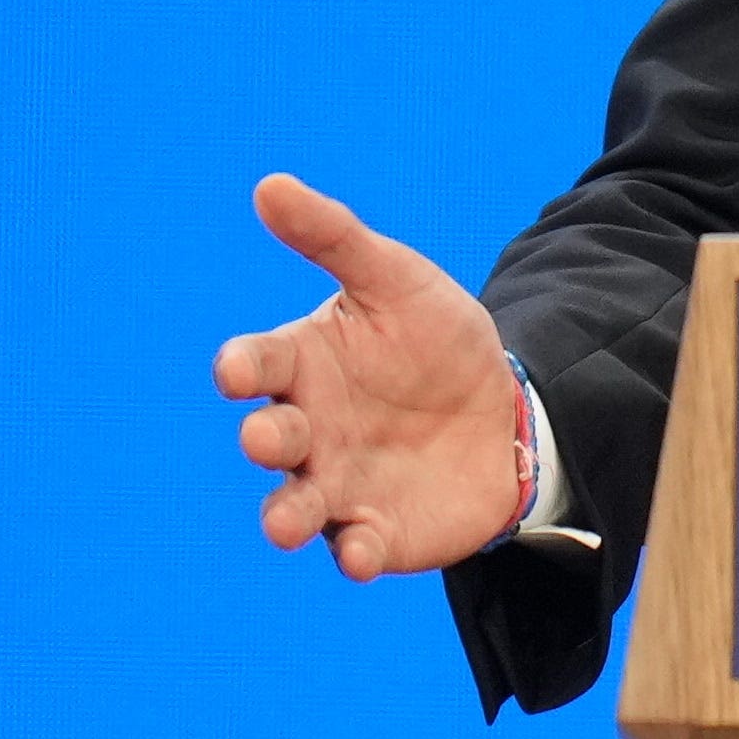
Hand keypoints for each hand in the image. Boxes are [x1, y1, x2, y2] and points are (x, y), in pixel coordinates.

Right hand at [210, 173, 525, 577]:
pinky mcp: (375, 530)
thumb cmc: (432, 338)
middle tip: (271, 436)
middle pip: (271, 439)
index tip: (237, 369)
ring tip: (285, 523)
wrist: (502, 408)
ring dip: (284, 517)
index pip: (257, 364)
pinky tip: (360, 553)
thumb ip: (334, 238)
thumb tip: (269, 185)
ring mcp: (336, 484)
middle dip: (266, 440)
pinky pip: (353, 548)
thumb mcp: (395, 279)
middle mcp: (307, 430)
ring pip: (295, 506)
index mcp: (301, 365)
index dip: (242, 367)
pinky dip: (351, 553)